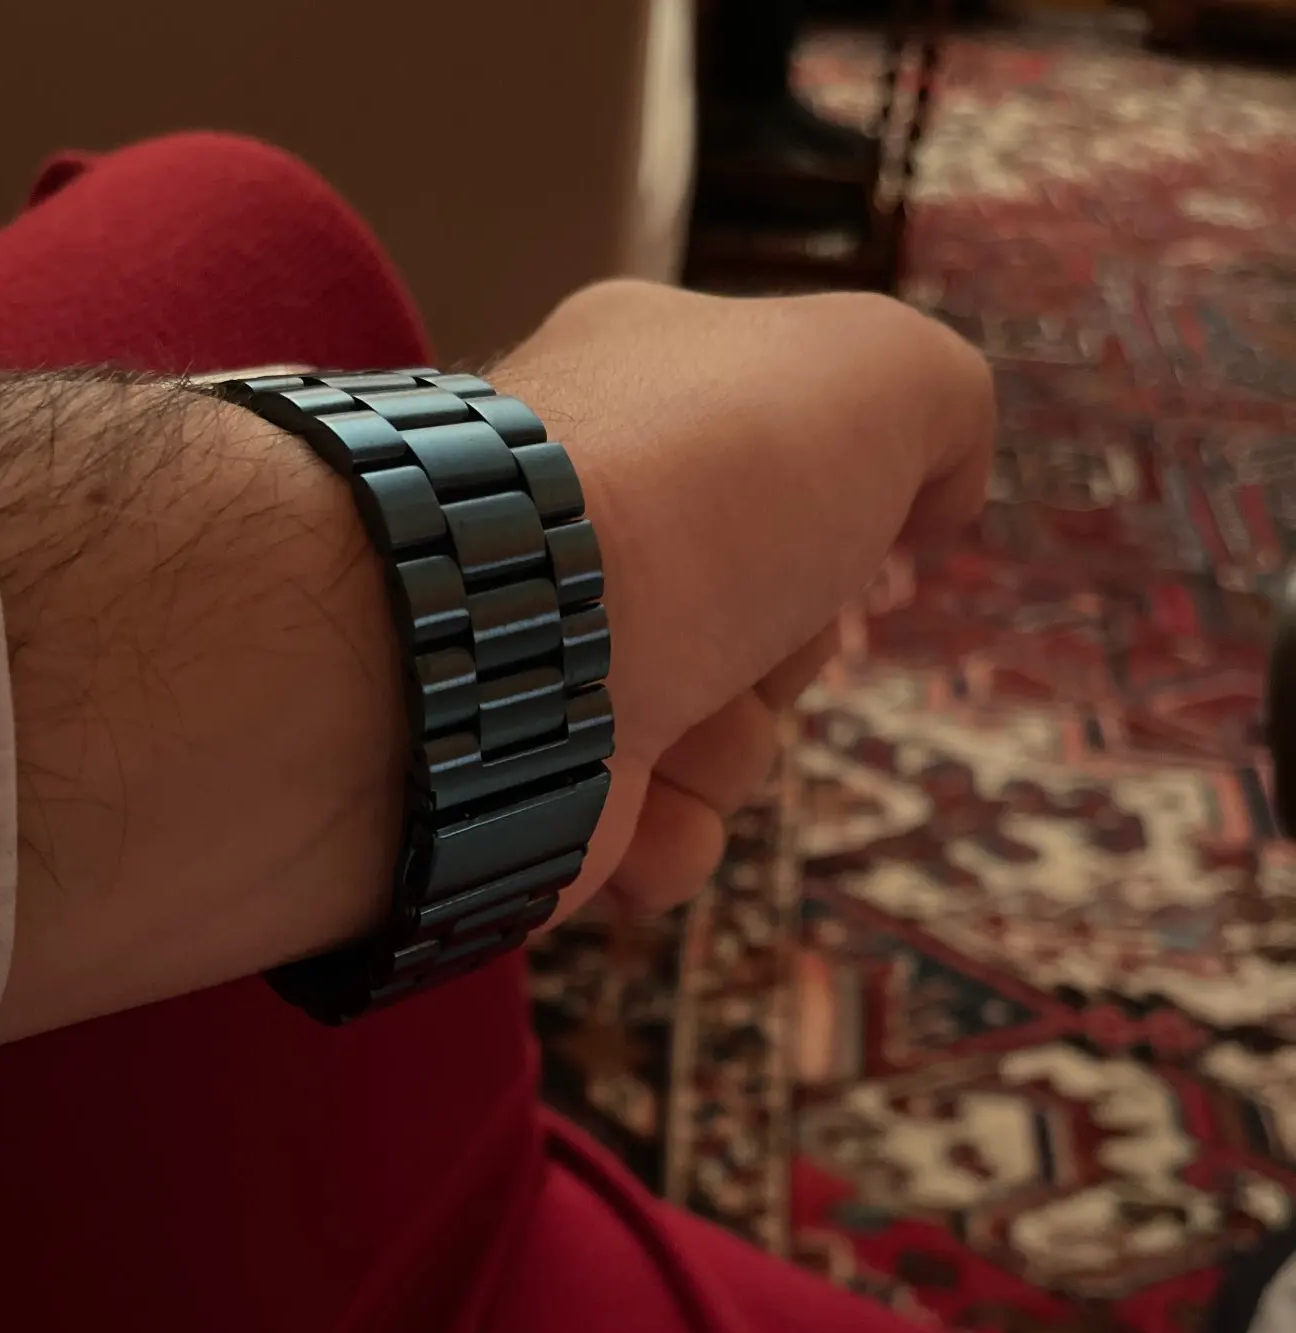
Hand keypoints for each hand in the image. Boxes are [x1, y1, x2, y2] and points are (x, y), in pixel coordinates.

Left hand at [495, 281, 994, 917]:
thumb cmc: (695, 491)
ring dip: (727, 748)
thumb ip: (941, 403)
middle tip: (743, 616)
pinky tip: (621, 794)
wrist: (507, 642)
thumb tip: (942, 494)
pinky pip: (664, 838)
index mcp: (650, 398)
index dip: (840, 510)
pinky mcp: (532, 789)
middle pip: (775, 626)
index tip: (833, 522)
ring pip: (730, 747)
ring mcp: (553, 661)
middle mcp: (591, 528)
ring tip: (664, 710)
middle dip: (786, 647)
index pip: (795, 468)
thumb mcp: (872, 376)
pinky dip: (665, 831)